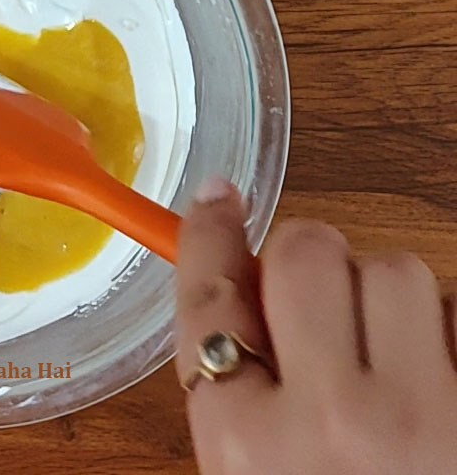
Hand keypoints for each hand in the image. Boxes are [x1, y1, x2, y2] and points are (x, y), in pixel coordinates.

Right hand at [176, 179, 456, 473]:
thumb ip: (239, 386)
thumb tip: (242, 270)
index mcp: (245, 445)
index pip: (209, 298)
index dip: (210, 234)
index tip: (218, 198)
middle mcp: (331, 425)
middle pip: (308, 254)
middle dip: (313, 263)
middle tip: (323, 304)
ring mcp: (427, 422)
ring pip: (398, 273)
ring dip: (393, 303)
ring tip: (399, 366)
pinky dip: (454, 337)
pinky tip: (445, 389)